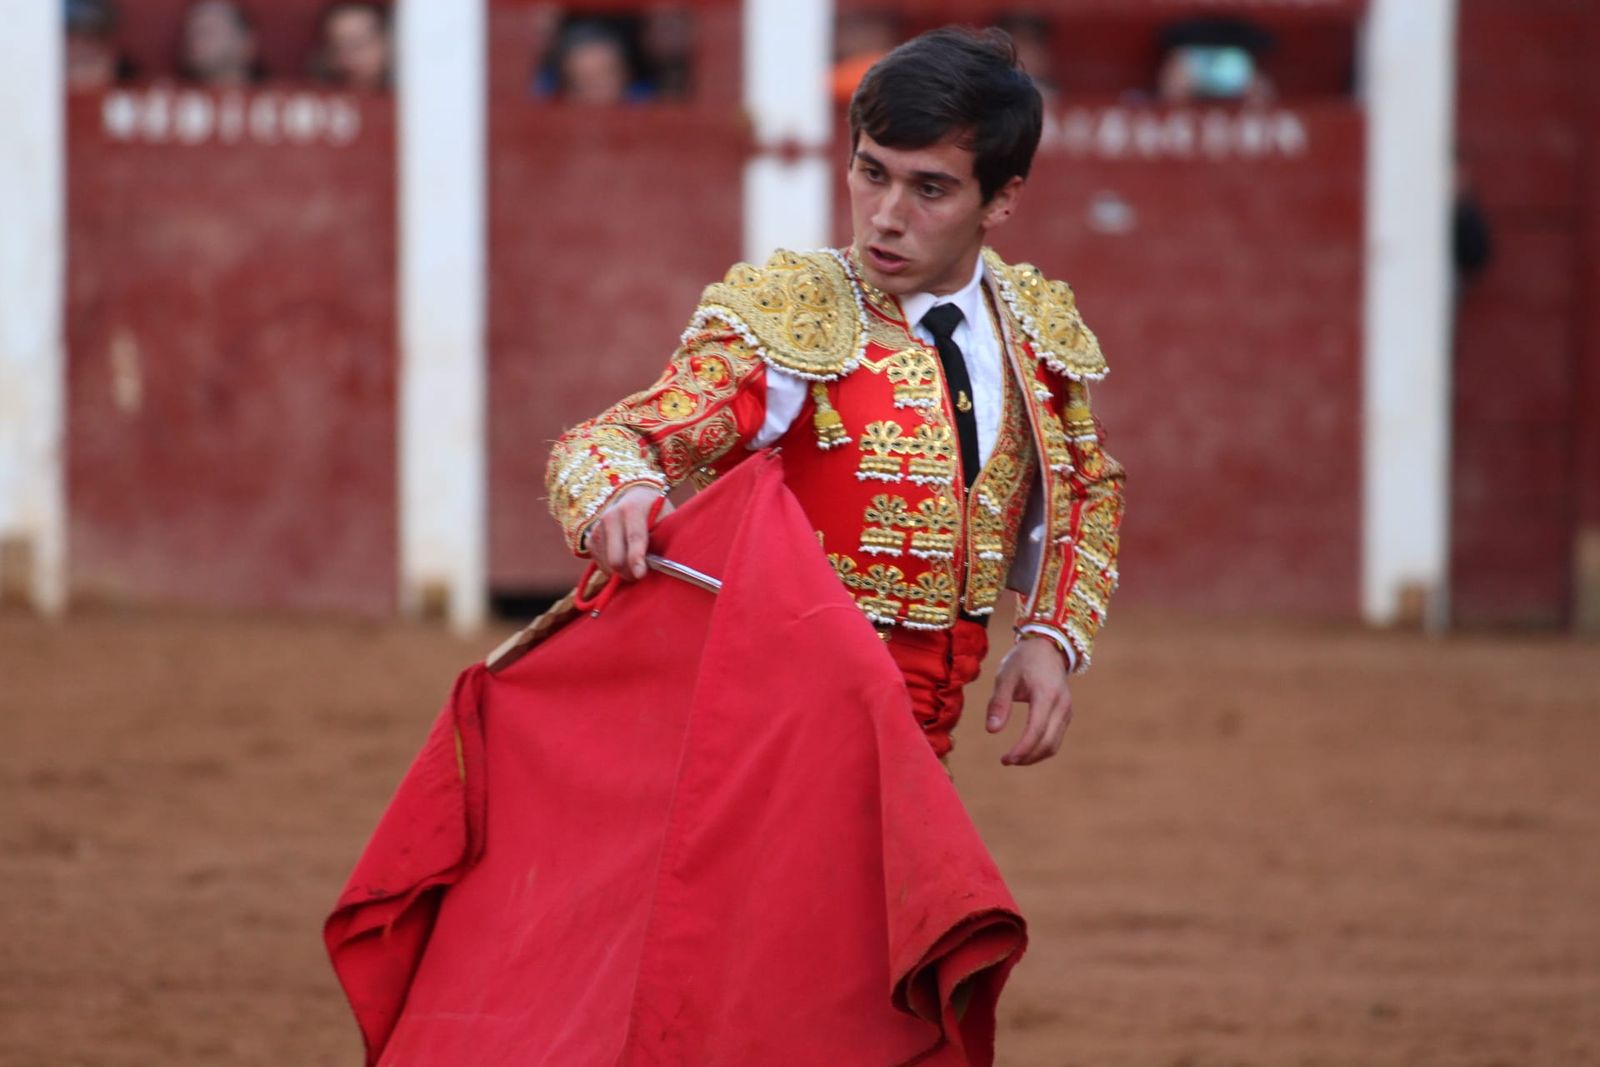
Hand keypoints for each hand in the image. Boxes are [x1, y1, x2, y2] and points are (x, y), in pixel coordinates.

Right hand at [587, 486, 672, 579]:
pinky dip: (611, 569)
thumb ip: (664, 536)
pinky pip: (598, 563)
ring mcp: (597, 527)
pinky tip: (622, 561)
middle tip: (641, 575)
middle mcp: (611, 515)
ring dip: (621, 572)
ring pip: (606, 564)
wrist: (634, 497)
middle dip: (629, 572)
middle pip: (616, 557)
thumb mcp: (666, 517)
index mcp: (633, 508)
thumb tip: (663, 563)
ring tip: (634, 566)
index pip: (634, 537)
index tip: (640, 575)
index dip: (636, 558)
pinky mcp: (589, 538)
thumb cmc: (656, 512)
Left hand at [985, 636, 1073, 765]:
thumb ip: (999, 704)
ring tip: (1013, 758)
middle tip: (1006, 761)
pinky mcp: (1066, 713)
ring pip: (1054, 744)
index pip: (1036, 730)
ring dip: (1035, 756)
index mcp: (1046, 694)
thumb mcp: (1005, 677)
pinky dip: (1041, 748)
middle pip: (1047, 742)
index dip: (1021, 749)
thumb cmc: (1022, 661)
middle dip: (1027, 757)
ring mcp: (1067, 710)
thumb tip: (991, 731)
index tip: (1005, 759)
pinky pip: (1056, 738)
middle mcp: (1061, 705)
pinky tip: (1025, 750)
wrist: (1047, 647)